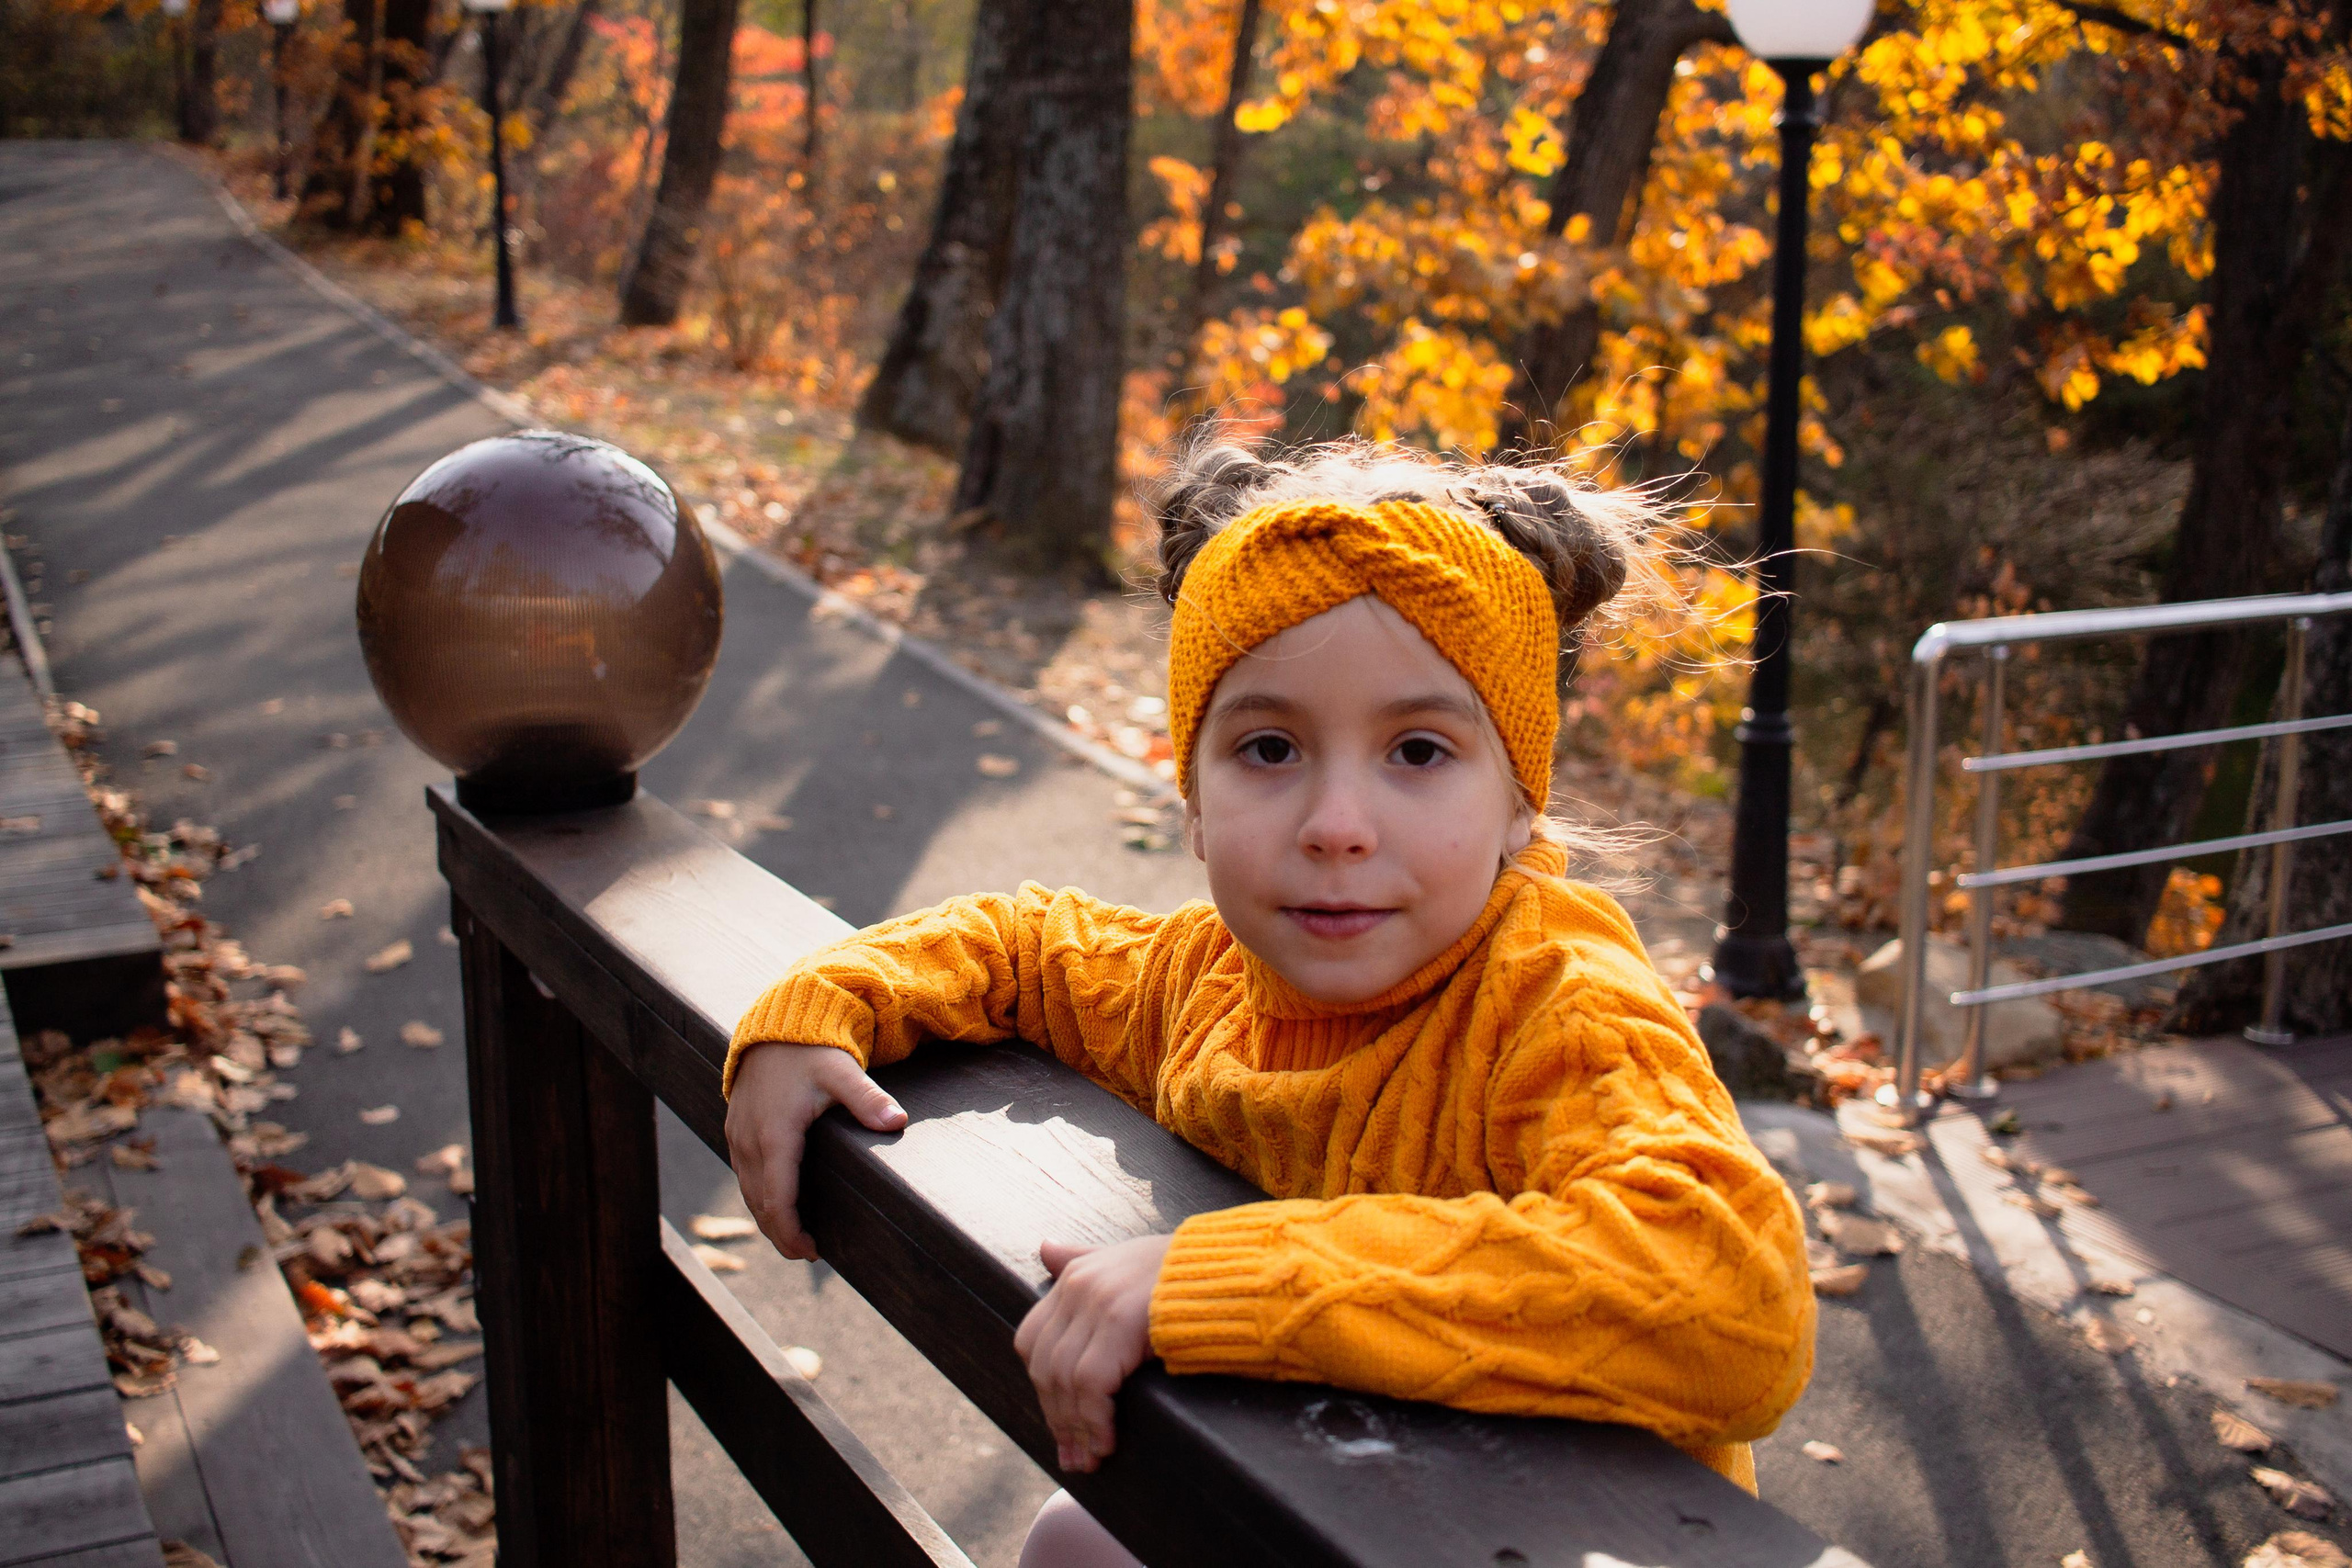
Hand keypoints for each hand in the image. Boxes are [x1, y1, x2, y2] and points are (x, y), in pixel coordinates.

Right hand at [725, 1043, 905, 1260]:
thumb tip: (897, 1121)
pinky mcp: (735, 1130)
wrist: (775, 1026)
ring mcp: (738, 1136)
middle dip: (781, 1234)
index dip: (790, 1231)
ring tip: (796, 1237)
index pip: (777, 1198)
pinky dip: (759, 1197)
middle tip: (809, 1253)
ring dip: (768, 1219)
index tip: (811, 1252)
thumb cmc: (810, 1051)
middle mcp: (749, 1140)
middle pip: (759, 1204)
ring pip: (748, 1192)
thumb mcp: (842, 1072)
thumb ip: (867, 1099)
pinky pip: (743, 1175)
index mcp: (775, 1135)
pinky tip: (777, 1205)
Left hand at [1013, 1233, 1172, 1472]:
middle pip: (1046, 1367)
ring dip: (1075, 1429)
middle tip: (1071, 1457)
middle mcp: (1078, 1287)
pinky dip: (1095, 1421)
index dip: (1042, 1387)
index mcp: (1075, 1275)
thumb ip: (1081, 1259)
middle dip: (1057, 1418)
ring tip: (1088, 1459)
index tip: (1058, 1421)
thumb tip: (1045, 1248)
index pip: (1031, 1341)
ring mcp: (1097, 1303)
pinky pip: (1091, 1385)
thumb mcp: (1123, 1259)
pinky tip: (1107, 1443)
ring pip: (1065, 1381)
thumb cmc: (1183, 1272)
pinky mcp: (1119, 1324)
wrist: (1228, 1268)